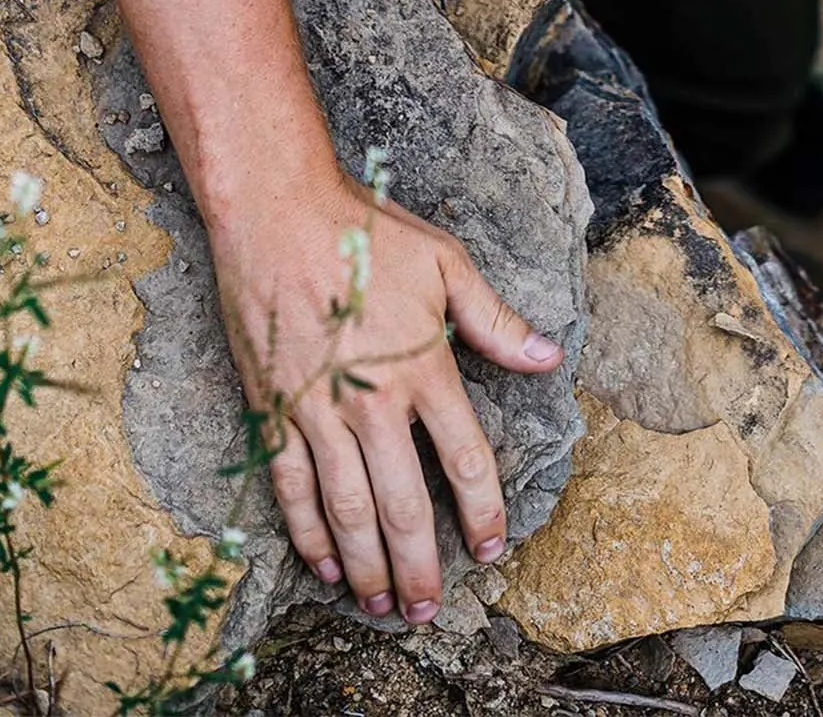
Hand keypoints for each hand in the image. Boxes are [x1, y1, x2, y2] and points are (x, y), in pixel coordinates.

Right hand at [210, 170, 562, 624]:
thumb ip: (495, 320)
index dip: (481, 512)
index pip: (463, 458)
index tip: (490, 548)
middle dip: (419, 565)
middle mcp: (372, 401)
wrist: (278, 213)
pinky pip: (291, 487)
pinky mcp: (273, 409)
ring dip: (367, 564)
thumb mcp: (445, 264)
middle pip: (402, 504)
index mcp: (422, 367)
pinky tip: (325, 564)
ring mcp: (318, 410)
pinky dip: (308, 532)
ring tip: (383, 603)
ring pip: (346, 510)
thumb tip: (549, 356)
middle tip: (429, 610)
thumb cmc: (366, 232)